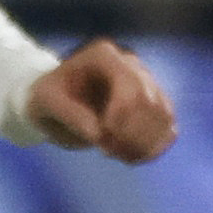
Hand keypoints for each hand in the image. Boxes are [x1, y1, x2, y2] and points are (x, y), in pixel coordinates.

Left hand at [24, 38, 175, 163]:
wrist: (54, 100)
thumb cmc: (46, 98)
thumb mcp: (44, 103)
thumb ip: (70, 115)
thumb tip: (99, 135)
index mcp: (104, 56)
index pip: (131, 86)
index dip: (122, 117)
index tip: (101, 140)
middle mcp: (130, 64)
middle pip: (151, 102)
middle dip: (131, 134)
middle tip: (106, 151)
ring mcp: (146, 82)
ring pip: (165, 115)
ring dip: (145, 144)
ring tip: (117, 155)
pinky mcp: (153, 104)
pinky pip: (168, 127)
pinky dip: (154, 147)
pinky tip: (131, 157)